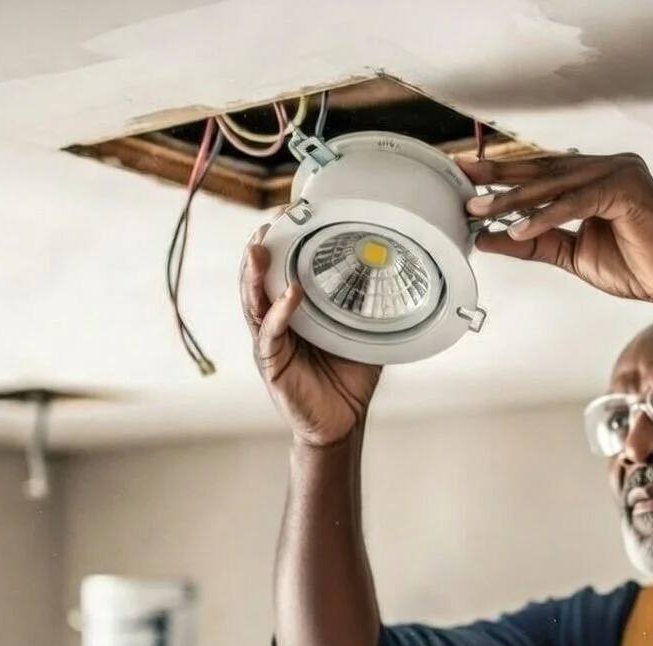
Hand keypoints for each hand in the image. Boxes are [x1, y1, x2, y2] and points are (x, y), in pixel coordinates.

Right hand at [240, 227, 381, 447]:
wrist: (340, 423)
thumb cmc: (346, 379)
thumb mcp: (360, 334)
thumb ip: (368, 308)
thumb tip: (399, 278)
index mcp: (291, 312)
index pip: (277, 271)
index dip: (278, 244)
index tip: (287, 215)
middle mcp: (274, 323)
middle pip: (256, 279)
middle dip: (258, 249)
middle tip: (267, 222)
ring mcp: (269, 342)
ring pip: (253, 301)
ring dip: (254, 274)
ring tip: (259, 247)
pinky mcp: (271, 363)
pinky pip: (271, 333)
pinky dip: (280, 312)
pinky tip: (290, 293)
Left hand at [457, 153, 652, 306]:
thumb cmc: (636, 266)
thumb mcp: (570, 254)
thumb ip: (532, 242)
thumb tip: (488, 238)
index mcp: (595, 177)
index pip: (542, 172)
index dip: (503, 176)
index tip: (467, 179)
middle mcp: (608, 166)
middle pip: (544, 170)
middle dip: (500, 178)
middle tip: (464, 182)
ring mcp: (620, 171)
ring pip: (556, 184)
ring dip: (516, 198)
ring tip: (483, 211)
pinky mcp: (628, 187)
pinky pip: (577, 201)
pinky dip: (547, 216)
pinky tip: (519, 228)